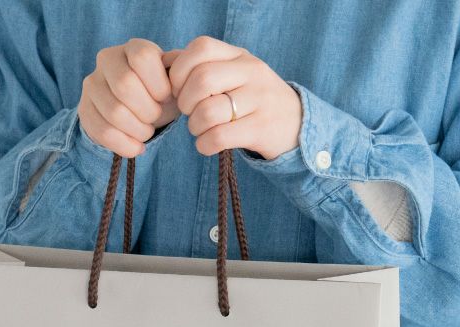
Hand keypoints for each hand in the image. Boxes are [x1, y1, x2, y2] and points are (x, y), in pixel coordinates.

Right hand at [78, 39, 179, 157]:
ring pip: (114, 112)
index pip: (143, 57)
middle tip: (155, 118)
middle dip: (148, 111)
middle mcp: (107, 59)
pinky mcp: (84, 110)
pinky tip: (137, 147)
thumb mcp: (172, 82)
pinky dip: (126, 145)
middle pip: (125, 86)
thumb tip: (180, 67)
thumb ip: (181, 73)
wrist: (133, 112)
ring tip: (147, 132)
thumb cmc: (157, 94)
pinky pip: (104, 132)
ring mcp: (92, 85)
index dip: (159, 84)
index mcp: (133, 48)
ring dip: (138, 130)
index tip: (165, 97)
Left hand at [166, 36, 301, 158]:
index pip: (201, 48)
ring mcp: (259, 100)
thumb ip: (201, 66)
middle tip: (189, 113)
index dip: (180, 71)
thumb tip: (164, 62)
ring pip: (208, 111)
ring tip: (199, 130)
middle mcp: (251, 73)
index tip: (179, 90)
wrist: (295, 125)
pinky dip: (204, 145)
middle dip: (185, 102)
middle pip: (202, 80)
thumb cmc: (252, 101)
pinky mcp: (261, 128)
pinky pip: (219, 137)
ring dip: (194, 127)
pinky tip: (206, 145)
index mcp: (239, 56)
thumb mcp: (233, 75)